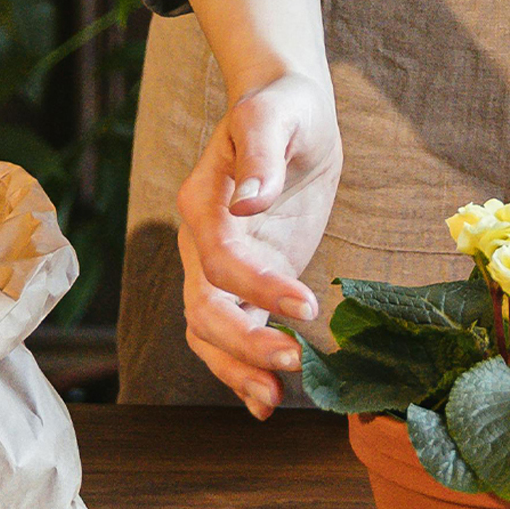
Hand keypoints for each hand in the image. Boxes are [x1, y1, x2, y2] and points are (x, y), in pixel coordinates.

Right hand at [177, 71, 341, 416]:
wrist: (288, 110)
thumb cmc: (281, 107)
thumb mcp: (273, 117)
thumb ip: (260, 156)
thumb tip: (249, 201)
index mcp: (202, 204)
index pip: (220, 261)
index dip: (259, 288)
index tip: (307, 305)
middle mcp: (202, 243)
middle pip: (205, 309)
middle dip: (244, 343)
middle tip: (293, 362)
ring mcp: (223, 268)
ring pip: (210, 333)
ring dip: (239, 368)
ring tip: (273, 401)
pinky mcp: (251, 282)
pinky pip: (237, 332)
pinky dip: (248, 367)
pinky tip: (271, 398)